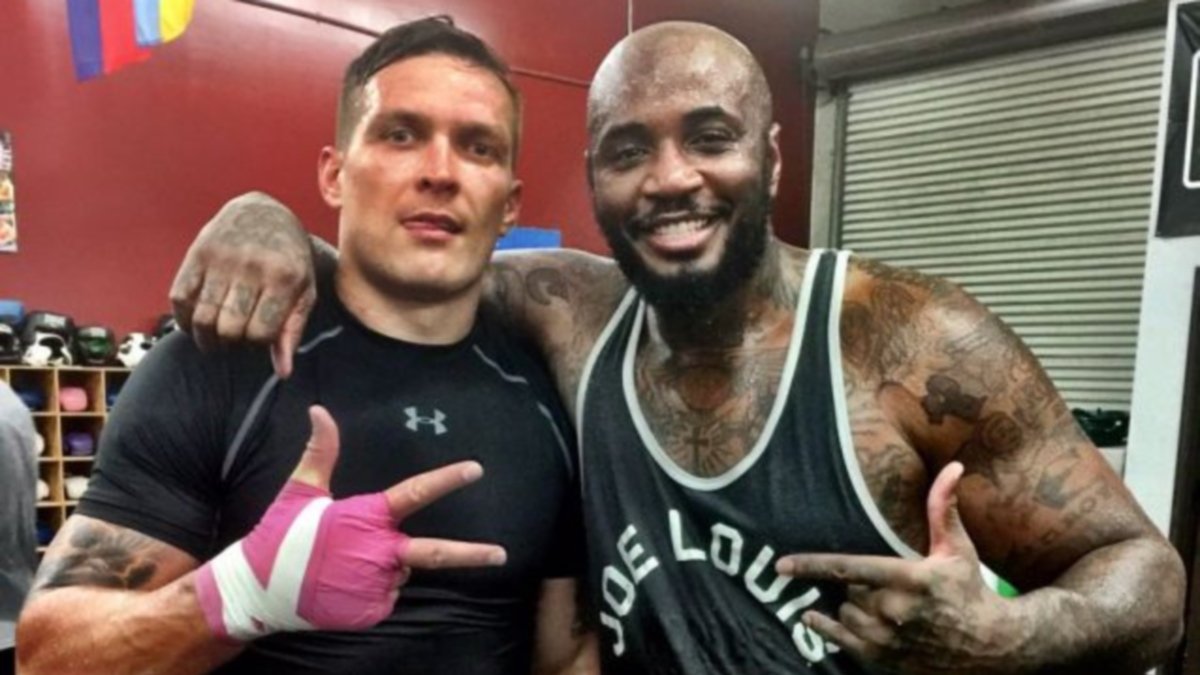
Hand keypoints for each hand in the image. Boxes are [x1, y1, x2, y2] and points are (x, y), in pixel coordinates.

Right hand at [169, 192, 315, 377]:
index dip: (257, 343)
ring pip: (202, 319)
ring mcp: (221, 259)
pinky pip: (179, 299)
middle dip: (231, 342)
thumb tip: (283, 373)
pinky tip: (194, 322)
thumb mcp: (303, 292)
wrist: (264, 213)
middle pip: (229, 330)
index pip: (261, 334)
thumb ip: (292, 331)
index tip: (258, 336)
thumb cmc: (289, 259)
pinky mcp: (197, 254)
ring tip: (216, 336)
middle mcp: (251, 267)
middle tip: (235, 337)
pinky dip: (183, 319)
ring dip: (206, 337)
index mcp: (283, 278)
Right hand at [194, 405, 505, 640]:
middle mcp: (378, 552)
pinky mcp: (370, 611)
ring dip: (384, 566)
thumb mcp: (300, 490)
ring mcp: (375, 585)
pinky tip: (342, 584)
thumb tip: (320, 410)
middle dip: (472, 555)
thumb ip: (321, 451)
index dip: (447, 480)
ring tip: (343, 564)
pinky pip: (385, 595)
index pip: (415, 493)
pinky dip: (372, 589)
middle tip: (501, 555)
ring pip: (399, 571)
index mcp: (367, 517)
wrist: (257, 590)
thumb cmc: (280, 535)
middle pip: (434, 553)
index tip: (475, 470)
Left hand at [775, 462, 1015, 673]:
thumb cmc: (970, 590)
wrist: (991, 647)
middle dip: (857, 584)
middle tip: (881, 583)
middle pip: (848, 590)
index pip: (849, 569)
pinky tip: (812, 618)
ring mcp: (887, 640)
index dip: (811, 566)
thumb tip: (952, 466)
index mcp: (909, 580)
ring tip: (876, 603)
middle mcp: (894, 612)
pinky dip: (826, 628)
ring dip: (850, 606)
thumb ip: (943, 508)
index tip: (782, 563)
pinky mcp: (884, 661)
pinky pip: (841, 642)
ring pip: (844, 614)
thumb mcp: (957, 549)